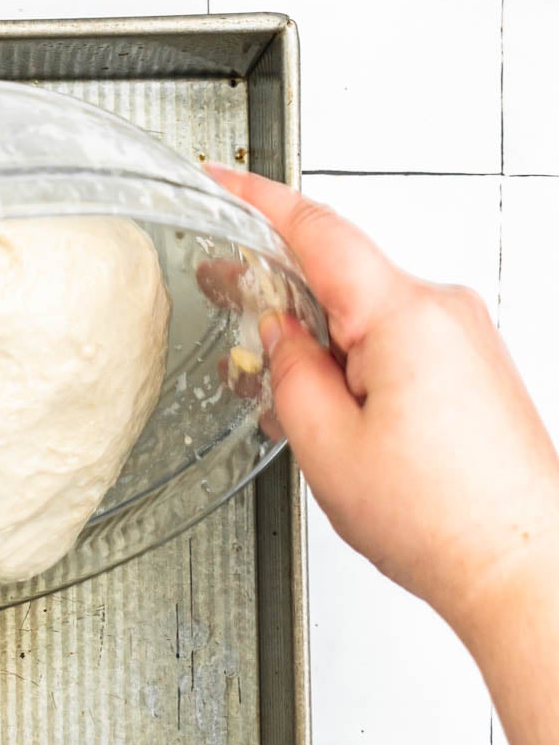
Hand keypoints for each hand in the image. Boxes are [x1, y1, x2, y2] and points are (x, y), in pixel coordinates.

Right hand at [207, 165, 558, 643]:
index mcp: (404, 316)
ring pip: (370, 311)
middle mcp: (446, 311)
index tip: (221, 179)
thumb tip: (280, 335)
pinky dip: (358, 359)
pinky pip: (401, 338)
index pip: (316, 230)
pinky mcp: (476, 364)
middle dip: (280, 288)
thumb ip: (289, 372)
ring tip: (293, 399)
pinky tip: (339, 410)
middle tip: (228, 297)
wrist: (522, 565)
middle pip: (341, 272)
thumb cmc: (446, 519)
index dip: (257, 200)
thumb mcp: (326, 446)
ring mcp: (467, 336)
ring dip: (321, 338)